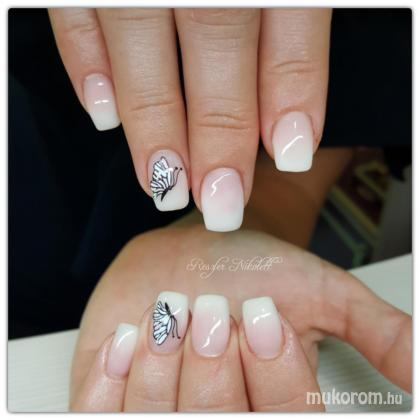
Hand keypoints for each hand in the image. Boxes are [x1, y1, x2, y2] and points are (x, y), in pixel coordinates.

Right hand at [48, 8, 330, 230]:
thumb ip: (293, 36)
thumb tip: (292, 124)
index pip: (288, 26)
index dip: (292, 94)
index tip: (292, 153)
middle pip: (215, 38)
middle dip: (218, 128)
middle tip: (220, 199)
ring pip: (139, 36)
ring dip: (153, 120)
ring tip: (166, 182)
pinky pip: (75, 16)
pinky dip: (86, 67)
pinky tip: (105, 115)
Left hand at [70, 216, 410, 410]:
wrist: (194, 254)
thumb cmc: (255, 271)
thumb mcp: (323, 293)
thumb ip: (379, 332)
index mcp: (275, 407)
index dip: (276, 373)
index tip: (261, 313)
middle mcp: (222, 418)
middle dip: (214, 363)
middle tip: (211, 306)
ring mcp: (163, 416)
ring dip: (165, 363)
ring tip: (171, 311)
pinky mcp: (111, 404)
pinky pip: (101, 416)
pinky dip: (112, 378)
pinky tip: (131, 336)